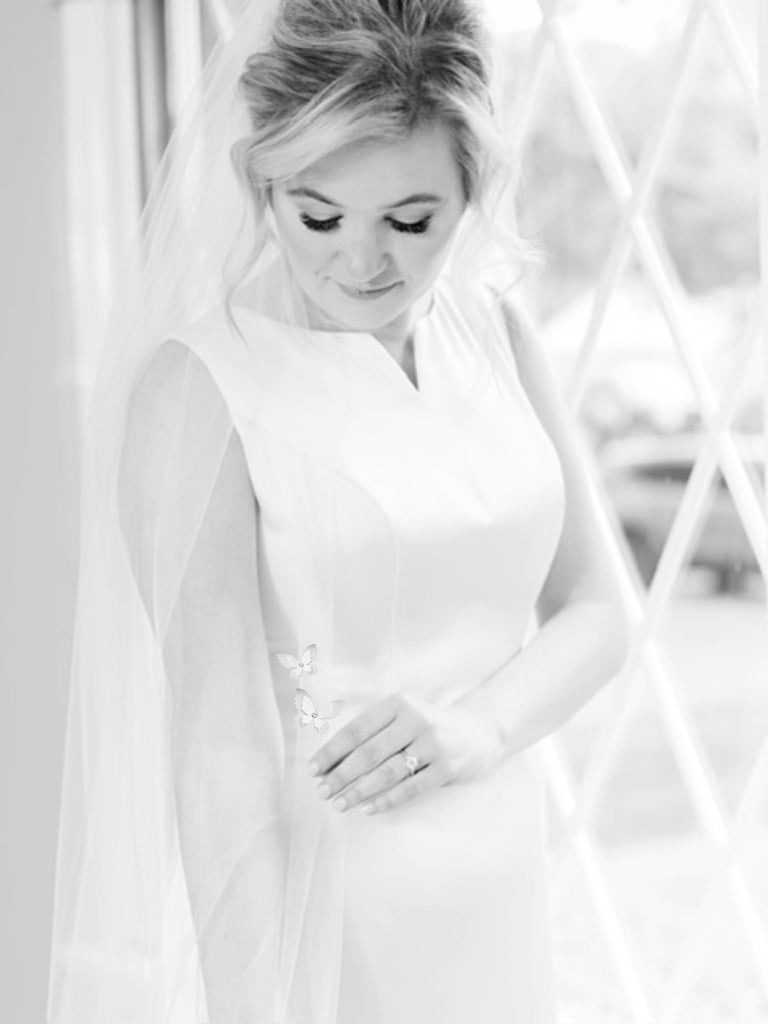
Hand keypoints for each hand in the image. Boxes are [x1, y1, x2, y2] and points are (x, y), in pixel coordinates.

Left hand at [308, 693, 502, 815]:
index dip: (331, 751)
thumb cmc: (427, 729)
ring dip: (360, 790)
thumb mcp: (402, 718)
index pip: (356, 729)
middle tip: (321, 792)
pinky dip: (387, 800)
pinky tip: (368, 809)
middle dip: (341, 775)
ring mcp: (433, 743)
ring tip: (339, 804)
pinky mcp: (447, 767)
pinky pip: (411, 788)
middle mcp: (415, 719)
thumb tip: (331, 764)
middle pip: (369, 752)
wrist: (477, 734)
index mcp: (397, 703)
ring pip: (388, 771)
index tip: (312, 770)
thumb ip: (373, 734)